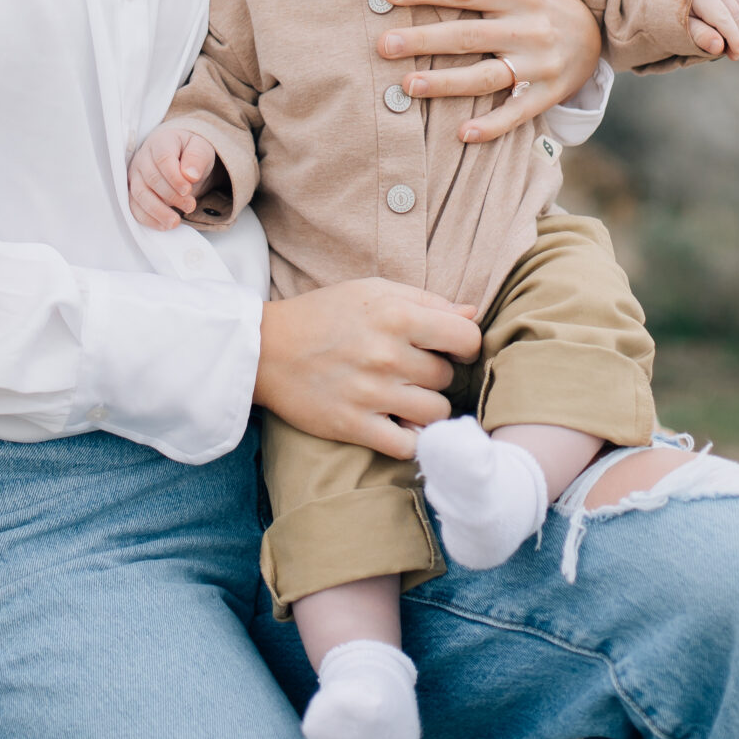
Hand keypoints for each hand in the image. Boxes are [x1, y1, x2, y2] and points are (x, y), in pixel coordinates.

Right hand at [128, 124, 217, 229]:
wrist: (180, 155)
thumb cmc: (189, 151)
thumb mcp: (201, 148)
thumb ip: (197, 158)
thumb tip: (190, 175)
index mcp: (161, 142)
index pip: (162, 158)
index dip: (174, 177)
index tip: (188, 190)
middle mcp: (143, 157)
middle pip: (151, 179)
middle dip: (171, 196)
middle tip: (190, 205)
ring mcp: (135, 175)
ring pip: (140, 195)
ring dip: (158, 211)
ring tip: (176, 221)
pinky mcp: (133, 191)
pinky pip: (134, 207)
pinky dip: (148, 219)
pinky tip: (164, 225)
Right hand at [255, 280, 482, 460]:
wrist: (265, 349)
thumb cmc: (324, 315)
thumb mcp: (372, 291)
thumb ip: (426, 301)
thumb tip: (473, 313)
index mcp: (396, 315)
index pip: (467, 338)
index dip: (464, 345)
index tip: (449, 349)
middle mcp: (388, 354)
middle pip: (447, 377)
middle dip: (434, 374)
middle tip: (410, 370)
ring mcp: (372, 394)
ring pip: (436, 414)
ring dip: (425, 408)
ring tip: (404, 397)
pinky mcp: (354, 426)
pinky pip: (408, 446)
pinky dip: (409, 439)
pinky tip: (397, 425)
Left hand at [373, 0, 602, 145]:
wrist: (601, 31)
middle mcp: (528, 29)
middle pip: (467, 35)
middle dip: (422, 40)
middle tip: (383, 45)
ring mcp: (538, 65)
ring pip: (484, 77)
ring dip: (444, 84)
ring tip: (406, 85)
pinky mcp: (548, 94)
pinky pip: (516, 113)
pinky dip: (491, 126)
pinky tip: (462, 134)